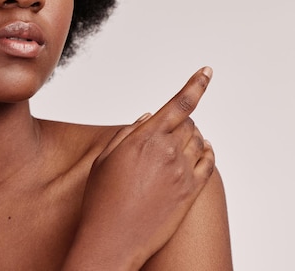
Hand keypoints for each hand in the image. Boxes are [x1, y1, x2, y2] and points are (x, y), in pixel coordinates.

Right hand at [63, 67, 215, 269]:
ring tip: (178, 141)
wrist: (113, 239)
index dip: (196, 84)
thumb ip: (128, 133)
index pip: (179, 104)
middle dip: (181, 119)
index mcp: (145, 139)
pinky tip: (201, 150)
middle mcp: (168, 152)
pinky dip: (206, 152)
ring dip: (192, 135)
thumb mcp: (105, 158)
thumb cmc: (101, 198)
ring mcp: (182, 173)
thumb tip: (149, 117)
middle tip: (169, 126)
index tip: (207, 71)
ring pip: (199, 141)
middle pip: (188, 122)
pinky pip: (209, 163)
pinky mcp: (191, 192)